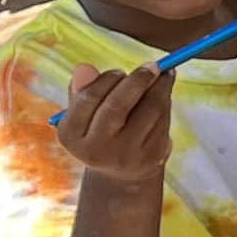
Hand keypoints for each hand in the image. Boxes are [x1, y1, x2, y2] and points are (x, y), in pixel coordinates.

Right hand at [53, 64, 178, 182]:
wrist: (123, 170)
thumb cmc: (101, 130)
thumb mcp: (86, 113)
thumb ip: (83, 89)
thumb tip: (84, 68)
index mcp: (71, 135)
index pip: (88, 98)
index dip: (107, 79)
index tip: (120, 71)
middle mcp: (95, 150)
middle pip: (116, 106)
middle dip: (137, 80)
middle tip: (152, 66)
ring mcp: (125, 156)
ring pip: (148, 110)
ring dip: (159, 86)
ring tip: (164, 74)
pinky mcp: (151, 156)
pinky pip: (163, 119)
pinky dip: (166, 101)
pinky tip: (165, 92)